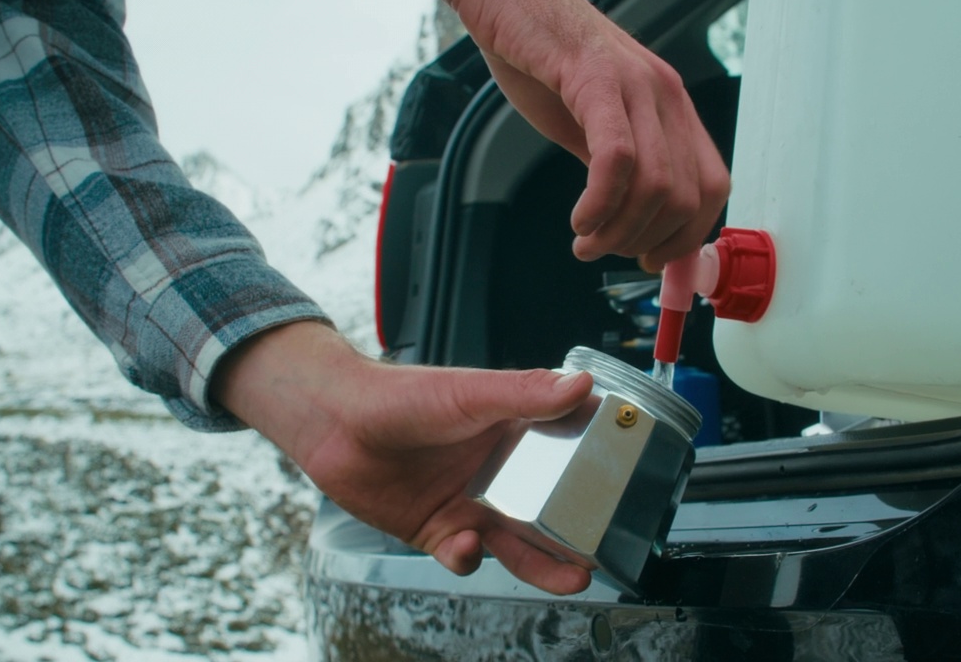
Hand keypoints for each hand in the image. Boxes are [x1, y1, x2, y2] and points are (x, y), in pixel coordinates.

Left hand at [212, 321, 595, 594]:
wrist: (333, 421)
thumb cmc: (399, 394)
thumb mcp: (469, 393)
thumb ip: (525, 393)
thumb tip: (583, 384)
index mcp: (513, 431)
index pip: (567, 452)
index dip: (597, 471)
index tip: (628, 487)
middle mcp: (496, 470)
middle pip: (548, 510)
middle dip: (576, 536)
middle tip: (601, 554)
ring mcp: (468, 501)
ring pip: (516, 542)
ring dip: (542, 562)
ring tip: (570, 577)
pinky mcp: (436, 529)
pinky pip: (464, 556)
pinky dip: (468, 557)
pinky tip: (466, 545)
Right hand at [392, 0, 730, 271]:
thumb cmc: (541, 56)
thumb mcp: (588, 123)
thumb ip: (615, 168)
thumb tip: (629, 223)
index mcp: (670, 107)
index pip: (710, 187)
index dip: (685, 237)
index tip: (649, 260)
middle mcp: (665, 95)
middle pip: (685, 196)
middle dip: (645, 242)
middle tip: (602, 250)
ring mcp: (635, 85)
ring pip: (656, 185)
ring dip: (618, 231)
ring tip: (584, 240)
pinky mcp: (596, 80)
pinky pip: (617, 159)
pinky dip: (600, 204)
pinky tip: (578, 217)